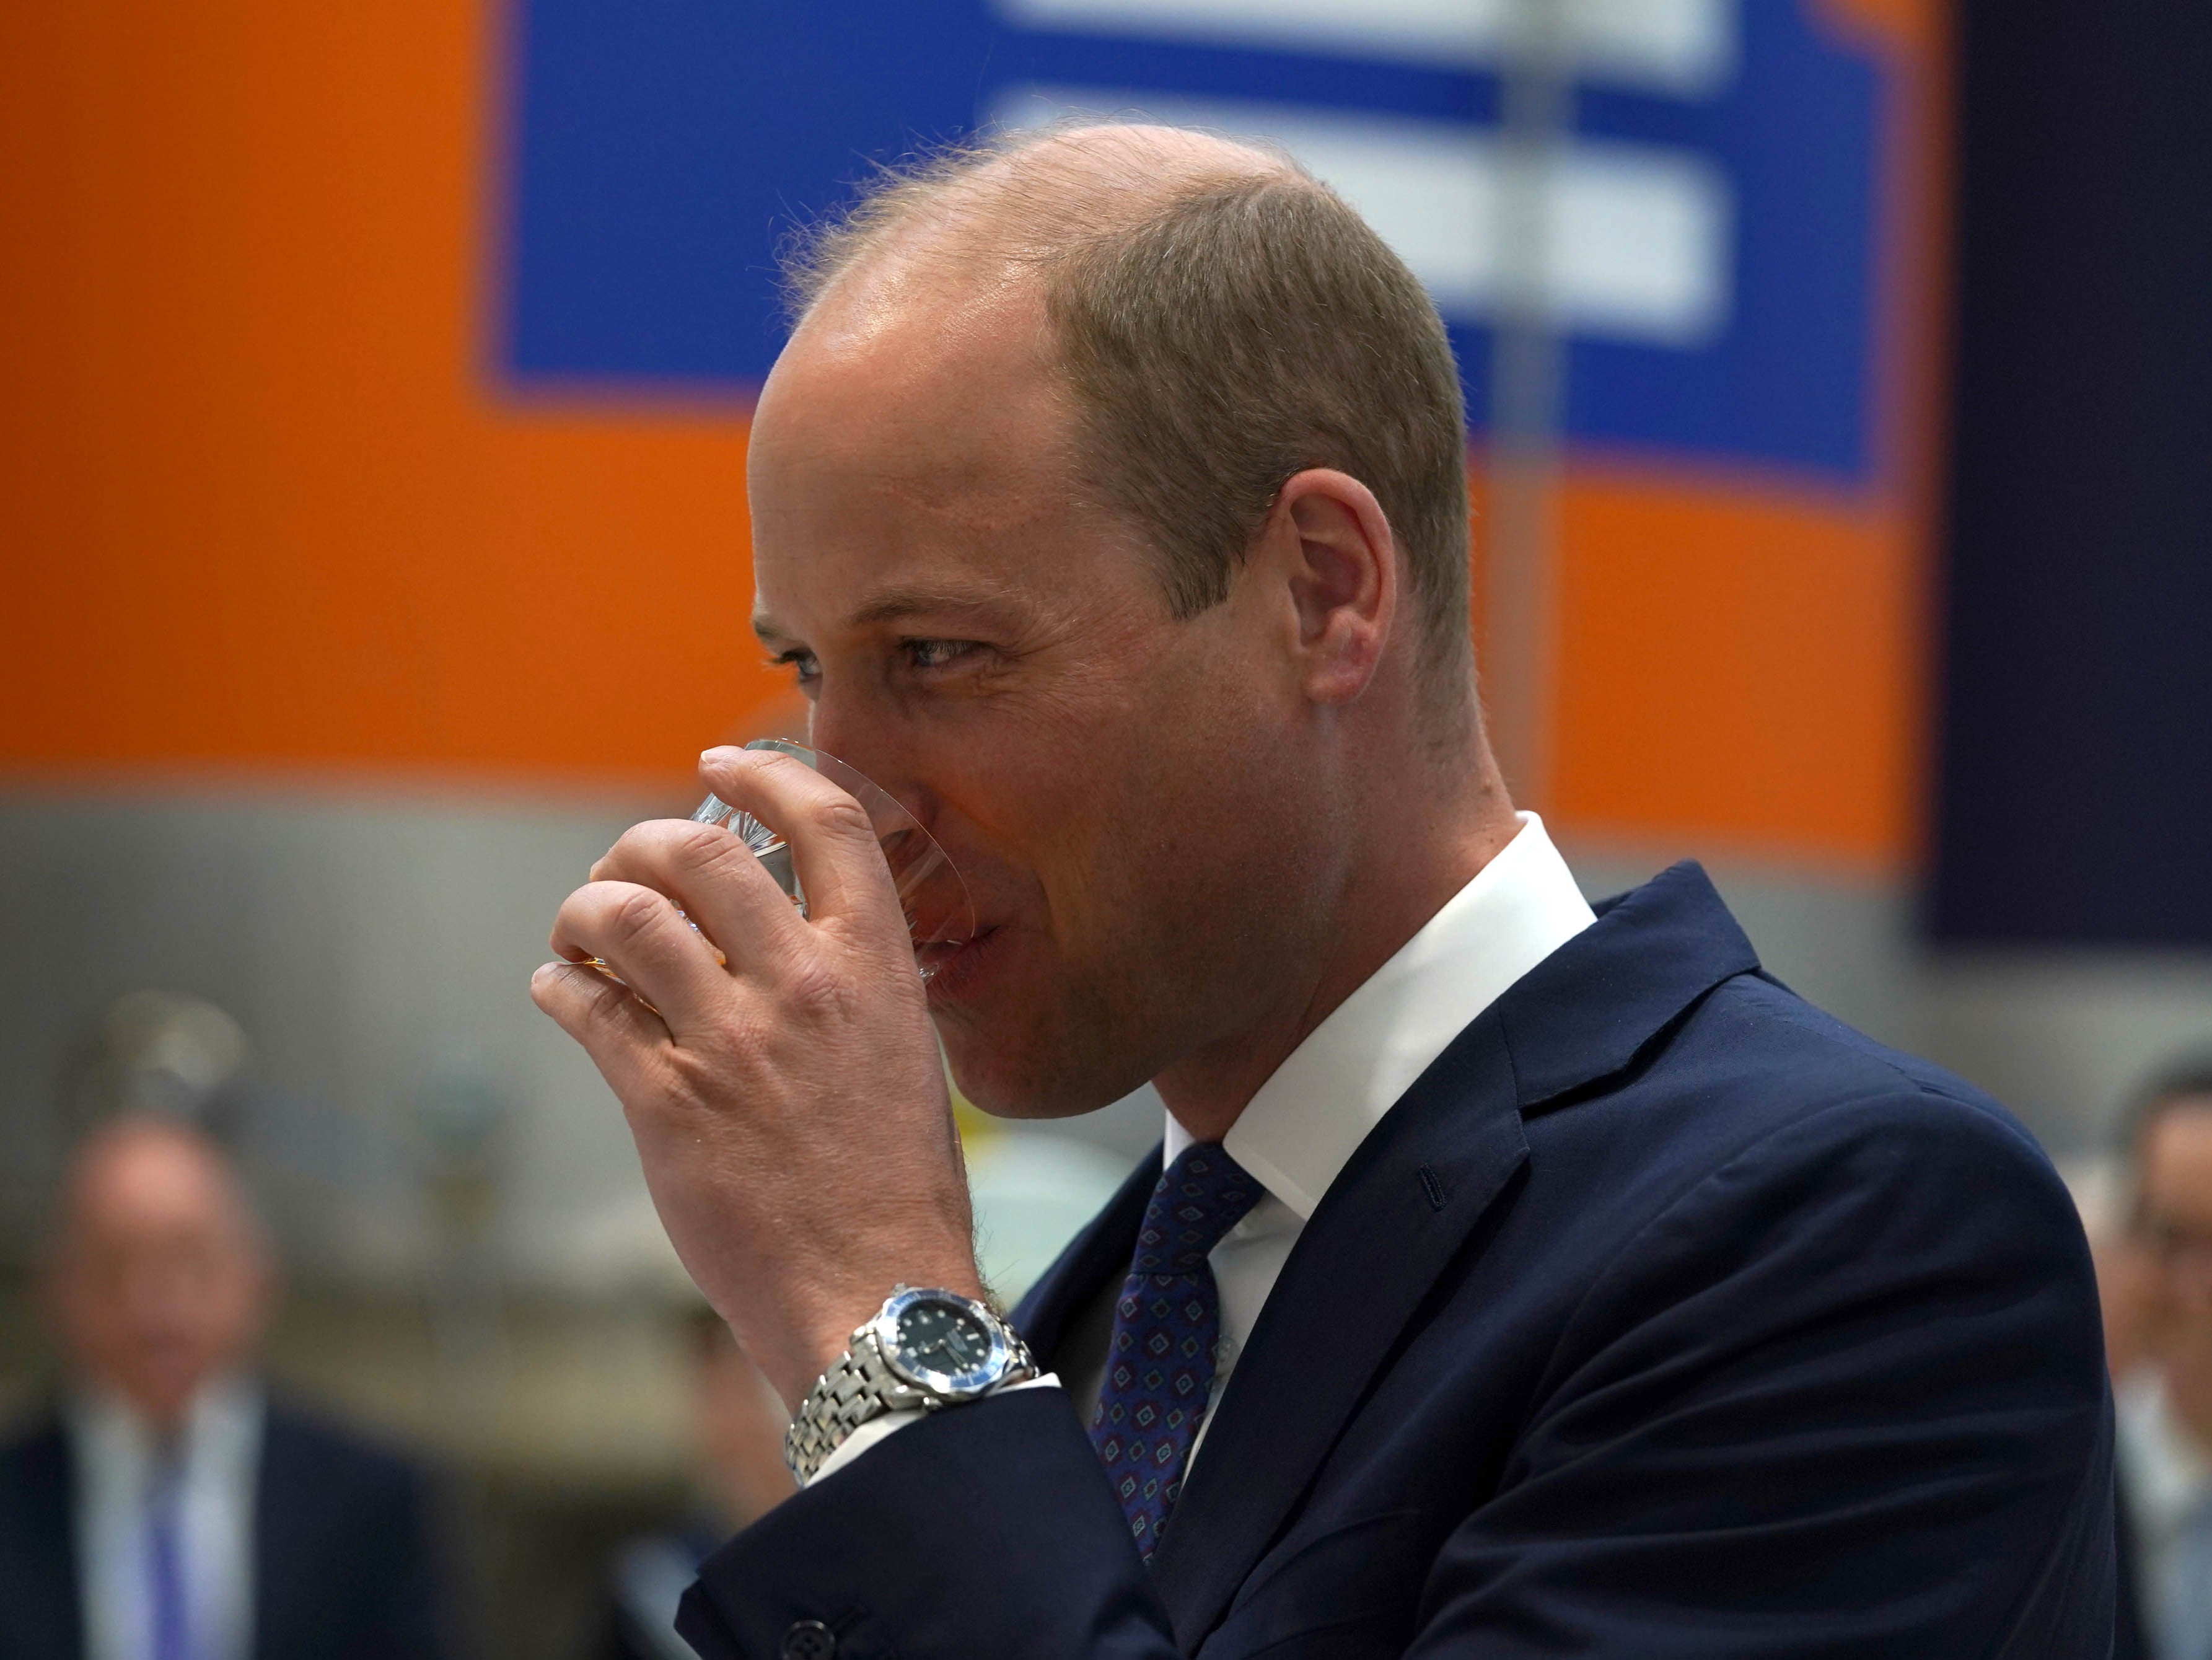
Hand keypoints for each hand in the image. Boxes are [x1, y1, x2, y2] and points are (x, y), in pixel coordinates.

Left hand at [531, 746, 984, 1408]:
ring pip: (626, 916)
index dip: (766, 775)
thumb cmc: (897, 1187)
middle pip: (698, 851)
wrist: (876, 1293)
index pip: (828, 823)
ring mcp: (731, 1043)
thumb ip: (851, 987)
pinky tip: (560, 991)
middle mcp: (804, 988)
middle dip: (641, 842)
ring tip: (582, 929)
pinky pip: (586, 1007)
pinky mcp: (666, 1104)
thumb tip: (783, 941)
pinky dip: (558, 984)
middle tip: (626, 867)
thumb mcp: (903, 1056)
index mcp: (876, 968)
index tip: (720, 764)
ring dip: (586, 908)